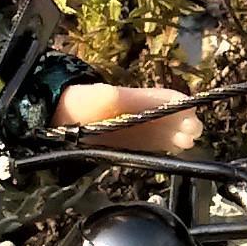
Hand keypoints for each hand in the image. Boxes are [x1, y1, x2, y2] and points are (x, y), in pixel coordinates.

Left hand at [52, 83, 202, 155]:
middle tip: (191, 133)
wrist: (55, 120)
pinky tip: (177, 149)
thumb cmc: (76, 104)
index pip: (163, 99)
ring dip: (178, 135)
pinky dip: (167, 146)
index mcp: (133, 99)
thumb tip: (118, 95)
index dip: (179, 105)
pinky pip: (154, 144)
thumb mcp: (92, 98)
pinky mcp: (129, 144)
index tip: (190, 113)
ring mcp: (135, 129)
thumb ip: (109, 98)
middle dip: (183, 122)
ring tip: (187, 141)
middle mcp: (139, 113)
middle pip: (168, 116)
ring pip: (164, 131)